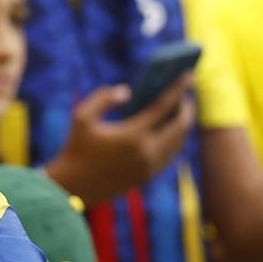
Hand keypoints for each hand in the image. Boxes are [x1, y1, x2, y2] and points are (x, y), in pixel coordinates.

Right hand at [43, 80, 193, 205]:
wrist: (74, 187)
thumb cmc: (76, 147)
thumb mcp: (81, 116)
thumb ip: (103, 98)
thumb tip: (128, 91)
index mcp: (131, 134)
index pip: (163, 106)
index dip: (178, 88)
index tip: (188, 74)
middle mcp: (146, 151)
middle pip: (180, 125)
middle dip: (186, 107)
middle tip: (185, 94)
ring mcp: (149, 166)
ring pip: (178, 141)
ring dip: (183, 123)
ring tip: (180, 109)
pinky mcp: (148, 176)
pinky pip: (170, 154)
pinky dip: (175, 139)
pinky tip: (171, 129)